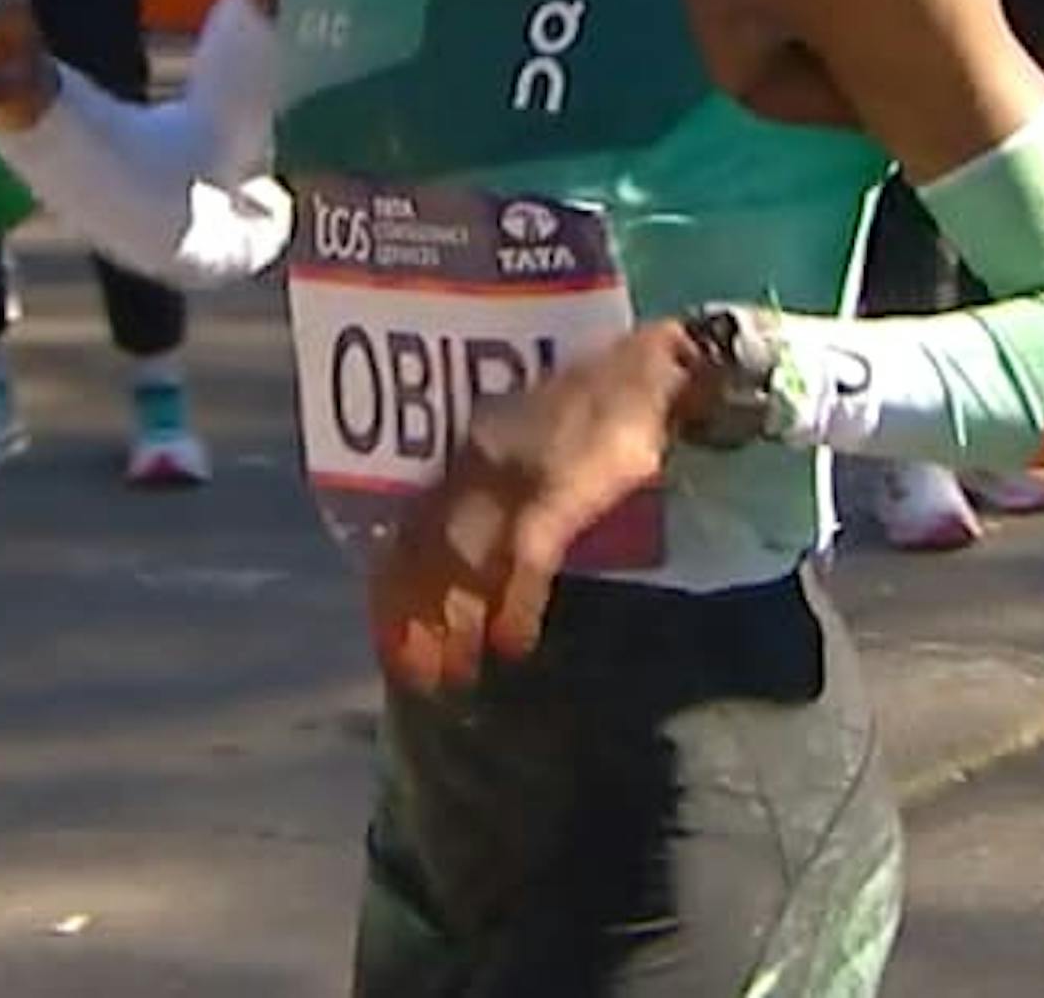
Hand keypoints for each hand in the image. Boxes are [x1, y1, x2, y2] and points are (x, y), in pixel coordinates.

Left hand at [366, 321, 701, 690]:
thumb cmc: (598, 407)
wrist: (656, 368)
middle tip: (415, 676)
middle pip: (428, 549)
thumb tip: (470, 560)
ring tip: (451, 675)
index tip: (386, 639)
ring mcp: (519, 477)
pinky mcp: (564, 491)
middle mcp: (480, 463)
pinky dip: (516, 604)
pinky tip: (512, 643)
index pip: (412, 526)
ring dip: (455, 621)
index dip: (394, 585)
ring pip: (464, 559)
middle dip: (415, 616)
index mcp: (468, 452)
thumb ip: (498, 489)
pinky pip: (527, 557)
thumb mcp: (534, 447)